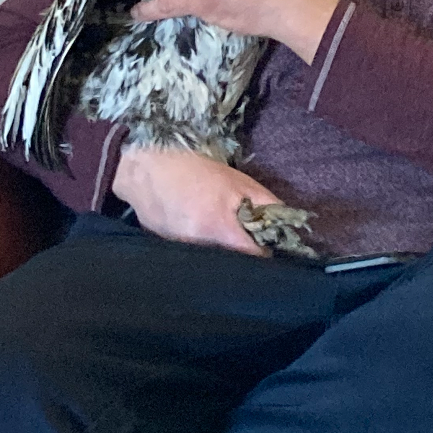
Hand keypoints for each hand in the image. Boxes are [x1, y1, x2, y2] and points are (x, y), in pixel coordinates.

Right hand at [111, 147, 284, 254]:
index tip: (271, 249)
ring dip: (223, 255)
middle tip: (249, 242)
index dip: (266, 255)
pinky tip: (200, 235)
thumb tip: (289, 222)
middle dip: (244, 256)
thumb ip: (266, 203)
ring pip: (213, 265)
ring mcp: (179, 253)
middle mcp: (198, 247)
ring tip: (223, 237)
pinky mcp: (166, 253)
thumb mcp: (237, 181)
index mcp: (218, 227)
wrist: (144, 167)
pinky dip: (202, 251)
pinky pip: (193, 259)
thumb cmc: (193, 169)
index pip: (253, 259)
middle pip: (233, 265)